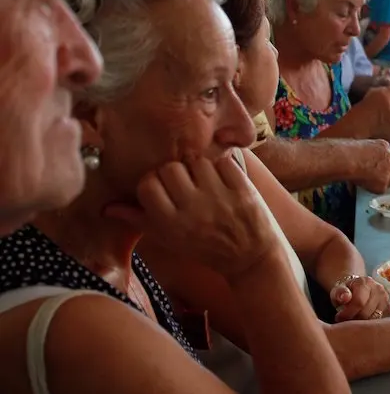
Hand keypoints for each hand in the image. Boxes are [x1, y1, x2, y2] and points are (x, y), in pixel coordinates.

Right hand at [104, 156, 277, 278]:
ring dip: (199, 169)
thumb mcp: (169, 239)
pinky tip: (224, 182)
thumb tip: (108, 208)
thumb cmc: (205, 248)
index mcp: (171, 224)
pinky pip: (223, 162)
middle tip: (185, 185)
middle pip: (170, 169)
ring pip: (196, 162)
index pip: (148, 185)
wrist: (250, 258)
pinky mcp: (242, 190)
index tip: (163, 190)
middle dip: (176, 173)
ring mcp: (219, 199)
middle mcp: (193, 211)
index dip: (153, 182)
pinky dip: (223, 168)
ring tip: (205, 184)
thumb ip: (139, 220)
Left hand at [330, 275, 389, 321]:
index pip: (359, 302)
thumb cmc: (346, 292)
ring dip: (362, 322)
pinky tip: (363, 320)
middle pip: (366, 312)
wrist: (357, 289)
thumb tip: (345, 297)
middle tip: (345, 320)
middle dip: (354, 319)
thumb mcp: (337, 291)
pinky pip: (380, 321)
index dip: (347, 313)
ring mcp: (386, 298)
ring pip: (374, 319)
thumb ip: (339, 293)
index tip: (339, 317)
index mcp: (365, 282)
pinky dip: (370, 323)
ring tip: (354, 319)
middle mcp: (379, 289)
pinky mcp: (389, 307)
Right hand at [350, 139, 389, 192]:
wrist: (348, 159)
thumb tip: (366, 162)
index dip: (384, 165)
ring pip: (389, 182)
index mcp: (384, 146)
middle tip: (375, 178)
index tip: (378, 168)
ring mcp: (389, 170)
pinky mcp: (384, 182)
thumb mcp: (363, 146)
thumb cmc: (348, 152)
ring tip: (367, 182)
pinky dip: (373, 189)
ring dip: (380, 183)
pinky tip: (364, 185)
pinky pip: (381, 190)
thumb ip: (370, 153)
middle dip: (386, 175)